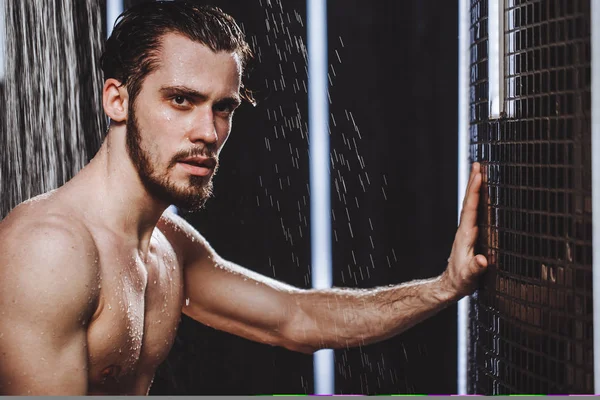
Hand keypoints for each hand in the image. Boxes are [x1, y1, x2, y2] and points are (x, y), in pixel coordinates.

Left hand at [441, 162, 488, 299]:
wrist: (450, 286)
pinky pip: (475, 213)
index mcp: (465, 235)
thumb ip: (475, 268)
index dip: (475, 191)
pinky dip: (478, 200)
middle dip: (474, 182)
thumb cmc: (460, 282)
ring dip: (475, 188)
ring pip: (472, 205)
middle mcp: (465, 230)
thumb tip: (482, 261)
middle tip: (478, 164)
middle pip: (470, 201)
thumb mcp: (469, 277)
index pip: (471, 208)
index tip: (479, 174)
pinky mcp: (471, 236)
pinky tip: (484, 195)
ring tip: (480, 172)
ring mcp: (467, 232)